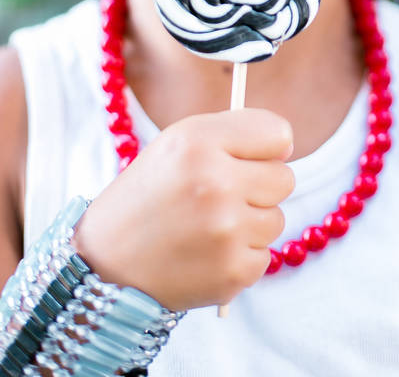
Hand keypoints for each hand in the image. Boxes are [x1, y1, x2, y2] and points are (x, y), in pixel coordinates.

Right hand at [72, 108, 294, 310]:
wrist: (104, 263)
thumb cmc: (149, 195)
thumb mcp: (178, 143)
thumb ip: (233, 133)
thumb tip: (286, 143)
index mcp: (199, 142)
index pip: (278, 133)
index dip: (267, 146)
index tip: (250, 157)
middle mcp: (215, 183)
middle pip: (285, 178)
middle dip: (260, 186)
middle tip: (222, 196)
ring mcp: (226, 231)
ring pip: (276, 219)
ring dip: (250, 223)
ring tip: (208, 227)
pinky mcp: (233, 272)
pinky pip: (264, 256)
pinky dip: (240, 256)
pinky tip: (206, 254)